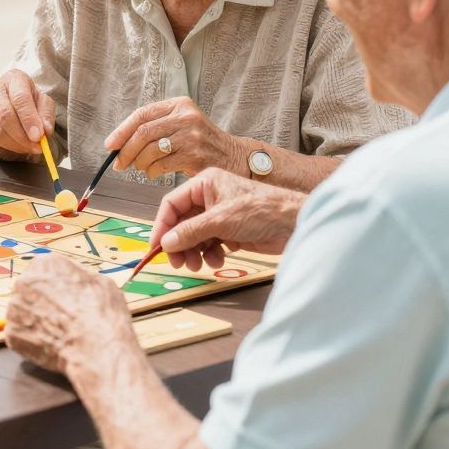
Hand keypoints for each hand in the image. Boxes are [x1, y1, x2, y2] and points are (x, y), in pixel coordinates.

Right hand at [0, 68, 54, 158]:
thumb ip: (46, 115)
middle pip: (6, 115)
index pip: (20, 98)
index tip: (38, 136)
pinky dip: (7, 145)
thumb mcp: (43, 102)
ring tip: (29, 146)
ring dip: (17, 143)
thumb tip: (45, 131)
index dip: (29, 119)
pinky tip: (17, 144)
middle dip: (22, 135)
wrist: (11, 101)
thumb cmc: (28, 100)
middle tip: (36, 147)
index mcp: (14, 78)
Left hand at [6, 253, 133, 373]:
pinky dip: (33, 341)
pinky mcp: (12, 334)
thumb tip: (76, 282)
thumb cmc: (101, 313)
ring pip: (24, 314)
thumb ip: (78, 277)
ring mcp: (14, 309)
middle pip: (30, 291)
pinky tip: (51, 345)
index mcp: (46, 264)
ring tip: (58, 332)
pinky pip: (22, 336)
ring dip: (36, 321)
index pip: (44, 271)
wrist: (96, 347)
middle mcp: (24, 282)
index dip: (56, 286)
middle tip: (60, 316)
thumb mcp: (99, 281)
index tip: (64, 297)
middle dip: (42, 303)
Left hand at [107, 97, 243, 181]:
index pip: (142, 114)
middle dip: (126, 151)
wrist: (235, 157)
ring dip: (139, 163)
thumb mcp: (184, 123)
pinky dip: (152, 172)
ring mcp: (191, 135)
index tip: (110, 145)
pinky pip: (161, 165)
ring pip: (150, 150)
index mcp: (180, 104)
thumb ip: (158, 126)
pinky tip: (154, 173)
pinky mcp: (194, 155)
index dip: (122, 130)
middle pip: (143, 132)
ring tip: (142, 168)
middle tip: (119, 163)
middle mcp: (186, 116)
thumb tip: (121, 141)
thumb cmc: (204, 143)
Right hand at [150, 169, 303, 271]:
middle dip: (179, 243)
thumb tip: (165, 243)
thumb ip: (190, 232)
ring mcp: (220, 215)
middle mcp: (210, 197)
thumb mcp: (220, 220)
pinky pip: (209, 244)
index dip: (162, 225)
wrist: (293, 223)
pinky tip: (218, 260)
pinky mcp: (230, 230)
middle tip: (177, 263)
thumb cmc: (261, 210)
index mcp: (205, 183)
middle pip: (182, 222)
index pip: (172, 203)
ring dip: (193, 252)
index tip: (155, 247)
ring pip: (195, 235)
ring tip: (198, 265)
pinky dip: (210, 254)